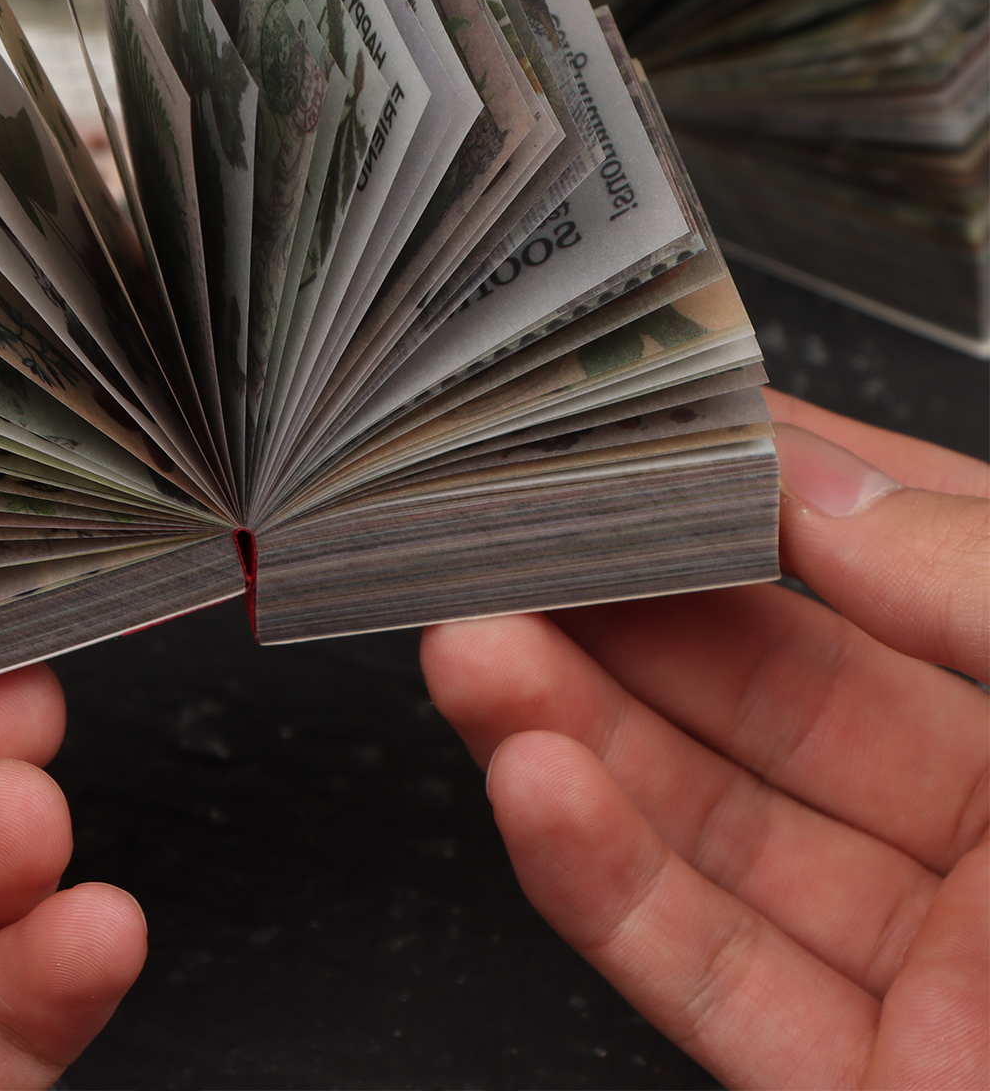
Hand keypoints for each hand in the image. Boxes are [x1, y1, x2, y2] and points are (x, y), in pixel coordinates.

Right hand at [422, 390, 987, 1088]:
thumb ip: (988, 584)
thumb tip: (812, 485)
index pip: (887, 558)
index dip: (754, 484)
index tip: (631, 431)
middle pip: (762, 692)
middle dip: (619, 609)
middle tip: (504, 539)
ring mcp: (935, 970)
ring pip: (709, 827)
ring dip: (572, 734)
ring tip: (470, 647)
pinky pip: (710, 978)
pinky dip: (604, 882)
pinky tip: (532, 787)